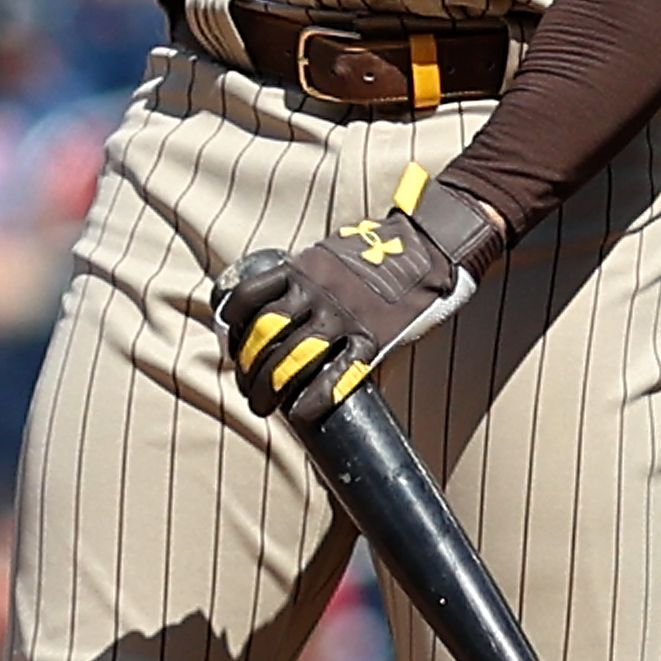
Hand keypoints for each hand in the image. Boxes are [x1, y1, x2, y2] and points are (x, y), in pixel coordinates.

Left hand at [214, 168, 495, 421]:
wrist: (427, 247)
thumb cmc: (378, 250)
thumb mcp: (329, 254)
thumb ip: (304, 279)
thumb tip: (278, 309)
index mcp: (301, 269)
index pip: (248, 301)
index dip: (235, 330)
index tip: (234, 349)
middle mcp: (316, 294)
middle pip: (265, 338)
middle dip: (249, 371)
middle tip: (247, 390)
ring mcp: (343, 318)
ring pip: (291, 361)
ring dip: (269, 389)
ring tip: (263, 406)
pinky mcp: (371, 339)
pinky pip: (334, 377)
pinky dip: (311, 400)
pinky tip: (298, 413)